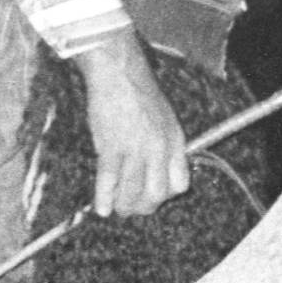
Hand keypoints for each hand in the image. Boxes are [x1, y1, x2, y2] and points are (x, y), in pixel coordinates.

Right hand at [74, 32, 189, 216]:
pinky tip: (101, 208)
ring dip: (123, 206)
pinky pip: (109, 180)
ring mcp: (135, 148)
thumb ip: (165, 144)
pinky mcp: (111, 146)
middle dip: (144, 207)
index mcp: (174, 141)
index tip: (154, 196)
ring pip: (132, 192)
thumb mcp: (165, 117)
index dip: (166, 195)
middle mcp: (158, 148)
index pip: (180, 184)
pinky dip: (104, 198)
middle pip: (156, 194)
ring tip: (116, 210)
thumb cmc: (138, 92)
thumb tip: (156, 169)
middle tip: (132, 208)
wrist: (119, 72)